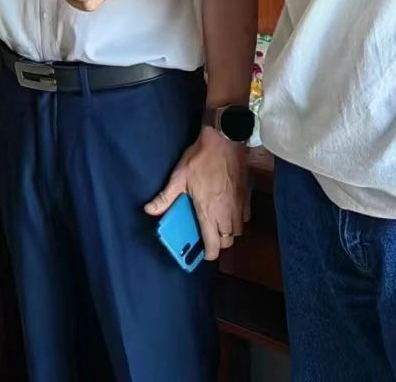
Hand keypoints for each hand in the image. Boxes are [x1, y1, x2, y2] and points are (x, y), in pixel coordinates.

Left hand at [146, 126, 249, 260]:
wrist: (225, 141)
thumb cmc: (201, 159)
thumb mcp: (178, 177)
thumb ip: (165, 197)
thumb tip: (149, 210)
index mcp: (208, 211)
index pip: (214, 243)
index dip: (210, 254)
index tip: (205, 255)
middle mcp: (226, 213)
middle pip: (227, 241)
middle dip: (219, 242)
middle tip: (208, 235)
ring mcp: (238, 205)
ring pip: (237, 231)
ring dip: (229, 232)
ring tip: (217, 223)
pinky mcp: (246, 197)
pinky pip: (245, 217)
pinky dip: (238, 219)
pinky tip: (229, 210)